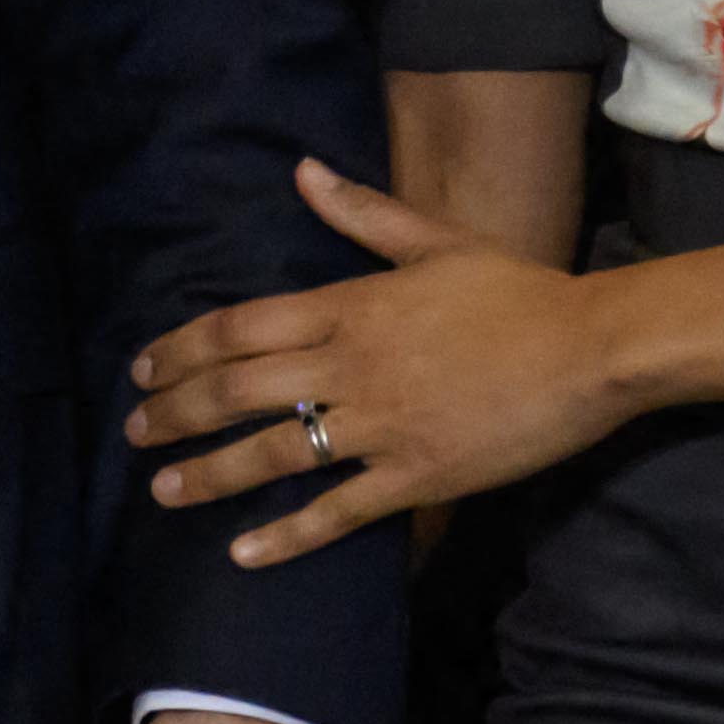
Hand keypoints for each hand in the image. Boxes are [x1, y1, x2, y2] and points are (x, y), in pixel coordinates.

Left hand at [128, 154, 633, 570]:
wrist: (589, 349)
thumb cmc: (516, 290)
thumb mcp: (434, 241)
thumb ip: (361, 213)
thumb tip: (301, 170)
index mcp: (350, 306)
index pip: (239, 327)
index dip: (181, 349)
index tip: (144, 369)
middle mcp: (350, 366)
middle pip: (236, 390)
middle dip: (175, 412)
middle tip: (134, 430)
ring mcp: (380, 426)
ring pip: (271, 454)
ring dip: (208, 474)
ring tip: (162, 489)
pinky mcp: (414, 478)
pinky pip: (336, 512)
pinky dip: (285, 536)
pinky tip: (241, 553)